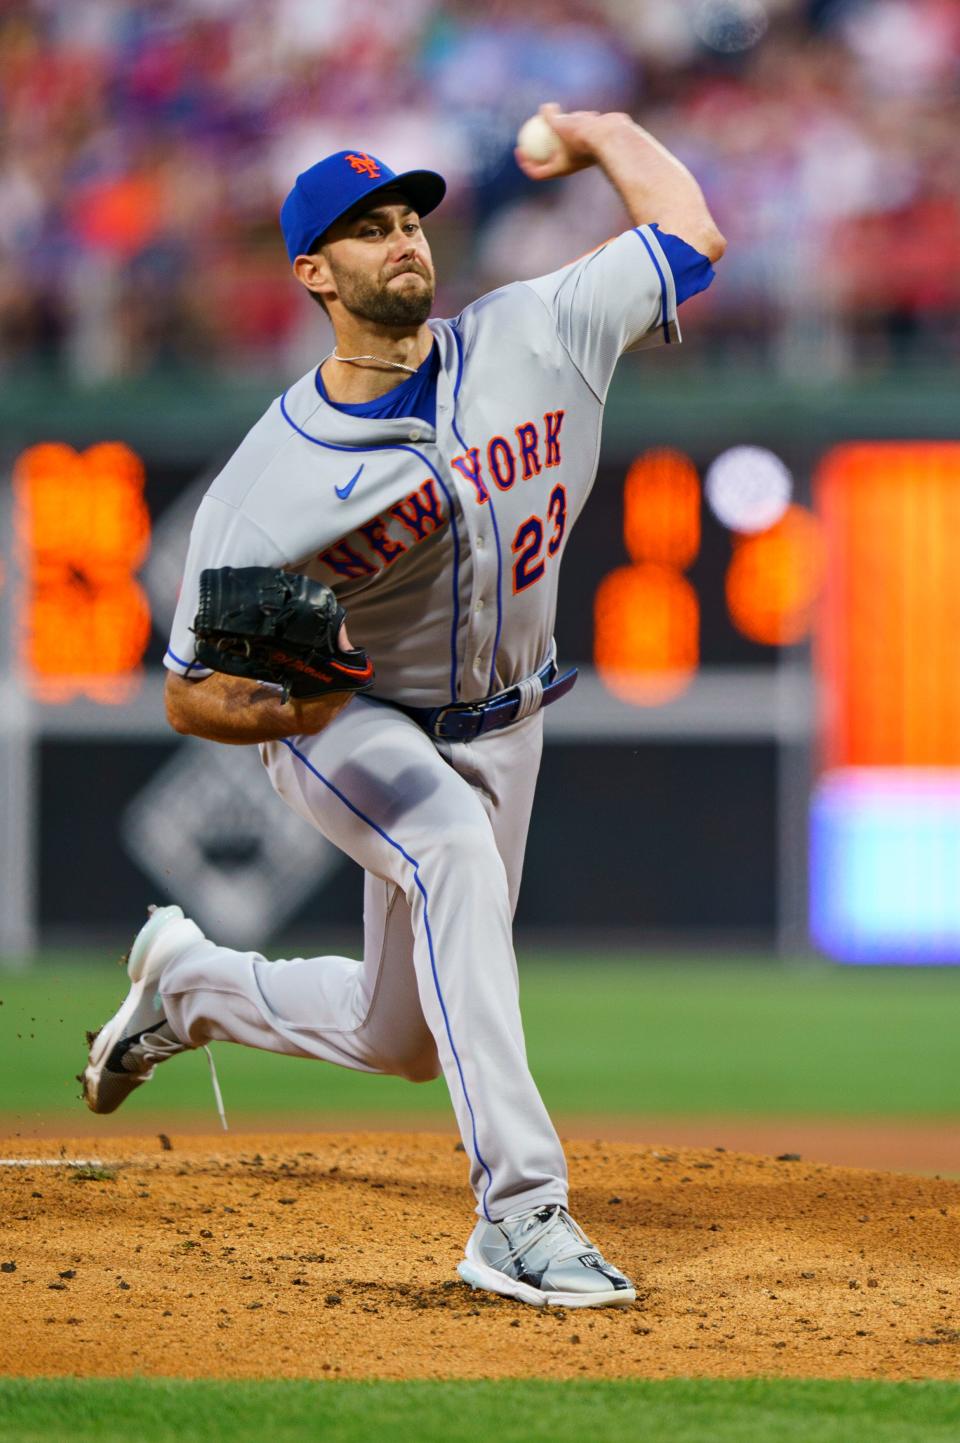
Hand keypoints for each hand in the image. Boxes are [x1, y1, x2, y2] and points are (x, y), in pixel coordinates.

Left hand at [514, 103, 630, 181]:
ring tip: (570, 117)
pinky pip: (584, 134)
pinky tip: (586, 114)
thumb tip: (543, 108)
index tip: (519, 149)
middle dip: (542, 146)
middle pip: (552, 158)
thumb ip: (550, 115)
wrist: (610, 139)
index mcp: (560, 168)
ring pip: (570, 140)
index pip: (538, 172)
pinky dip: (583, 125)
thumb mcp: (561, 123)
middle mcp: (571, 164)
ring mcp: (583, 155)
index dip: (525, 163)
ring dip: (567, 128)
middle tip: (534, 128)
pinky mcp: (595, 146)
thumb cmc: (583, 135)